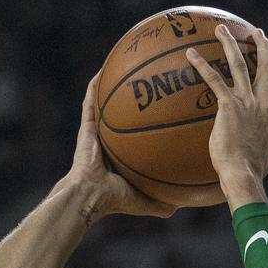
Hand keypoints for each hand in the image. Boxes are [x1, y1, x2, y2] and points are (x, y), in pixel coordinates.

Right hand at [64, 73, 176, 223]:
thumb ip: (161, 202)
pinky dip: (95, 86)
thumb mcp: (144, 199)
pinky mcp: (87, 126)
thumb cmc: (114, 199)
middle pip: (123, 110)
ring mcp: (97, 130)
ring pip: (106, 100)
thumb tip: (180, 205)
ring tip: (124, 63)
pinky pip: (90, 100)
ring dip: (112, 82)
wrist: (90, 195)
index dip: (147, 117)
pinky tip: (104, 69)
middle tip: (150, 76)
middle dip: (134, 93)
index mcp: (121, 151)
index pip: (136, 130)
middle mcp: (109, 137)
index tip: (162, 104)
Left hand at [185, 26, 267, 209]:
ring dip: (231, 44)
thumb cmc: (256, 168)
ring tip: (222, 30)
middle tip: (257, 33)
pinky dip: (202, 65)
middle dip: (263, 47)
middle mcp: (264, 103)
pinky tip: (191, 54)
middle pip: (267, 67)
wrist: (242, 173)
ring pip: (240, 65)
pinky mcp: (229, 104)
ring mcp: (247, 102)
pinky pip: (214, 79)